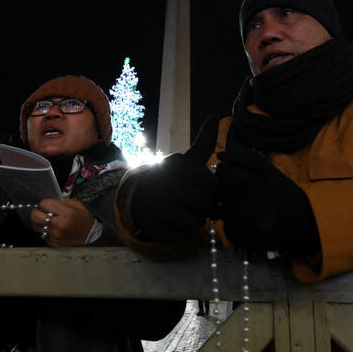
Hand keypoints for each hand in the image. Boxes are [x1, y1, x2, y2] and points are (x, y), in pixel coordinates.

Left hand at [31, 197, 93, 246]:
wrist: (90, 234)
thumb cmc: (84, 220)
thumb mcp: (77, 205)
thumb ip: (62, 200)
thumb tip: (50, 199)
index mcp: (66, 213)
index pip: (45, 204)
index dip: (45, 202)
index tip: (47, 204)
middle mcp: (60, 225)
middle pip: (36, 216)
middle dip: (37, 211)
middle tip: (42, 211)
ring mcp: (56, 235)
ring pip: (37, 226)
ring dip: (40, 222)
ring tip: (47, 220)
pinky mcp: (54, 242)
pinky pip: (43, 234)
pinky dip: (45, 231)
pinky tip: (52, 228)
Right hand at [129, 115, 218, 242]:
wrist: (136, 200)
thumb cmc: (169, 180)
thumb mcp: (185, 161)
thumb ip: (203, 143)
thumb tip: (216, 116)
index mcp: (176, 166)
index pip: (212, 184)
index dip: (211, 190)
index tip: (201, 188)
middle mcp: (165, 183)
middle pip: (206, 203)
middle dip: (204, 206)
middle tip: (193, 203)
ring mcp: (158, 207)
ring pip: (196, 221)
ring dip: (195, 219)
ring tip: (182, 211)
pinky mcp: (154, 228)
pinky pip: (183, 235)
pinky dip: (182, 232)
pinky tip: (172, 221)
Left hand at [216, 149, 318, 252]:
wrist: (301, 226)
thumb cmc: (285, 195)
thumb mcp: (269, 171)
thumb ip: (243, 158)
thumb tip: (220, 155)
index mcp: (245, 186)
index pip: (223, 172)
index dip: (233, 173)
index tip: (245, 178)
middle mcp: (237, 207)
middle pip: (220, 190)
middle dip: (231, 189)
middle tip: (251, 195)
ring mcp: (235, 225)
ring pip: (221, 207)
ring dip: (231, 205)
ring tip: (253, 208)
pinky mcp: (235, 238)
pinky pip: (226, 224)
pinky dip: (234, 220)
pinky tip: (251, 220)